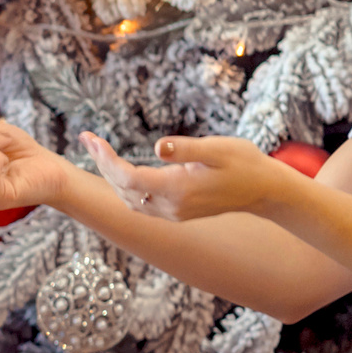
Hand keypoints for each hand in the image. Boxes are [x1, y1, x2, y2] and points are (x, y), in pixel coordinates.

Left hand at [86, 132, 289, 221]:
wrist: (264, 190)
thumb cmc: (243, 163)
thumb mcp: (217, 149)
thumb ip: (185, 149)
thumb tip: (157, 147)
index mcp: (178, 189)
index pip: (128, 178)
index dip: (106, 159)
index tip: (91, 138)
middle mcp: (171, 206)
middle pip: (123, 189)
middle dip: (102, 164)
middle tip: (87, 139)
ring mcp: (174, 213)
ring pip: (129, 200)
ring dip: (110, 177)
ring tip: (97, 151)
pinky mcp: (178, 213)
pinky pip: (141, 205)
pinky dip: (124, 188)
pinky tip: (119, 172)